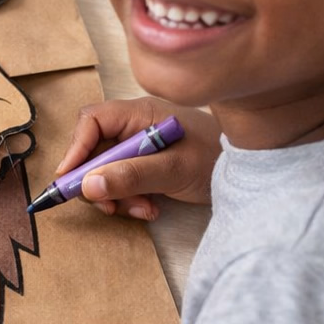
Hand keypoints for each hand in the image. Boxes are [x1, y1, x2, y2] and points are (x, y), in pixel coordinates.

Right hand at [56, 97, 221, 219]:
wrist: (253, 171)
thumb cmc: (217, 159)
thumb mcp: (173, 170)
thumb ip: (131, 176)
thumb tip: (88, 185)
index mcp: (140, 113)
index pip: (92, 121)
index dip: (75, 149)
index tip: (70, 179)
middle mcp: (135, 126)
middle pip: (94, 150)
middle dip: (98, 181)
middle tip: (109, 206)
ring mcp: (141, 146)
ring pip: (106, 171)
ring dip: (117, 195)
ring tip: (141, 209)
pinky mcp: (147, 164)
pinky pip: (123, 181)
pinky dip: (130, 199)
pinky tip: (150, 209)